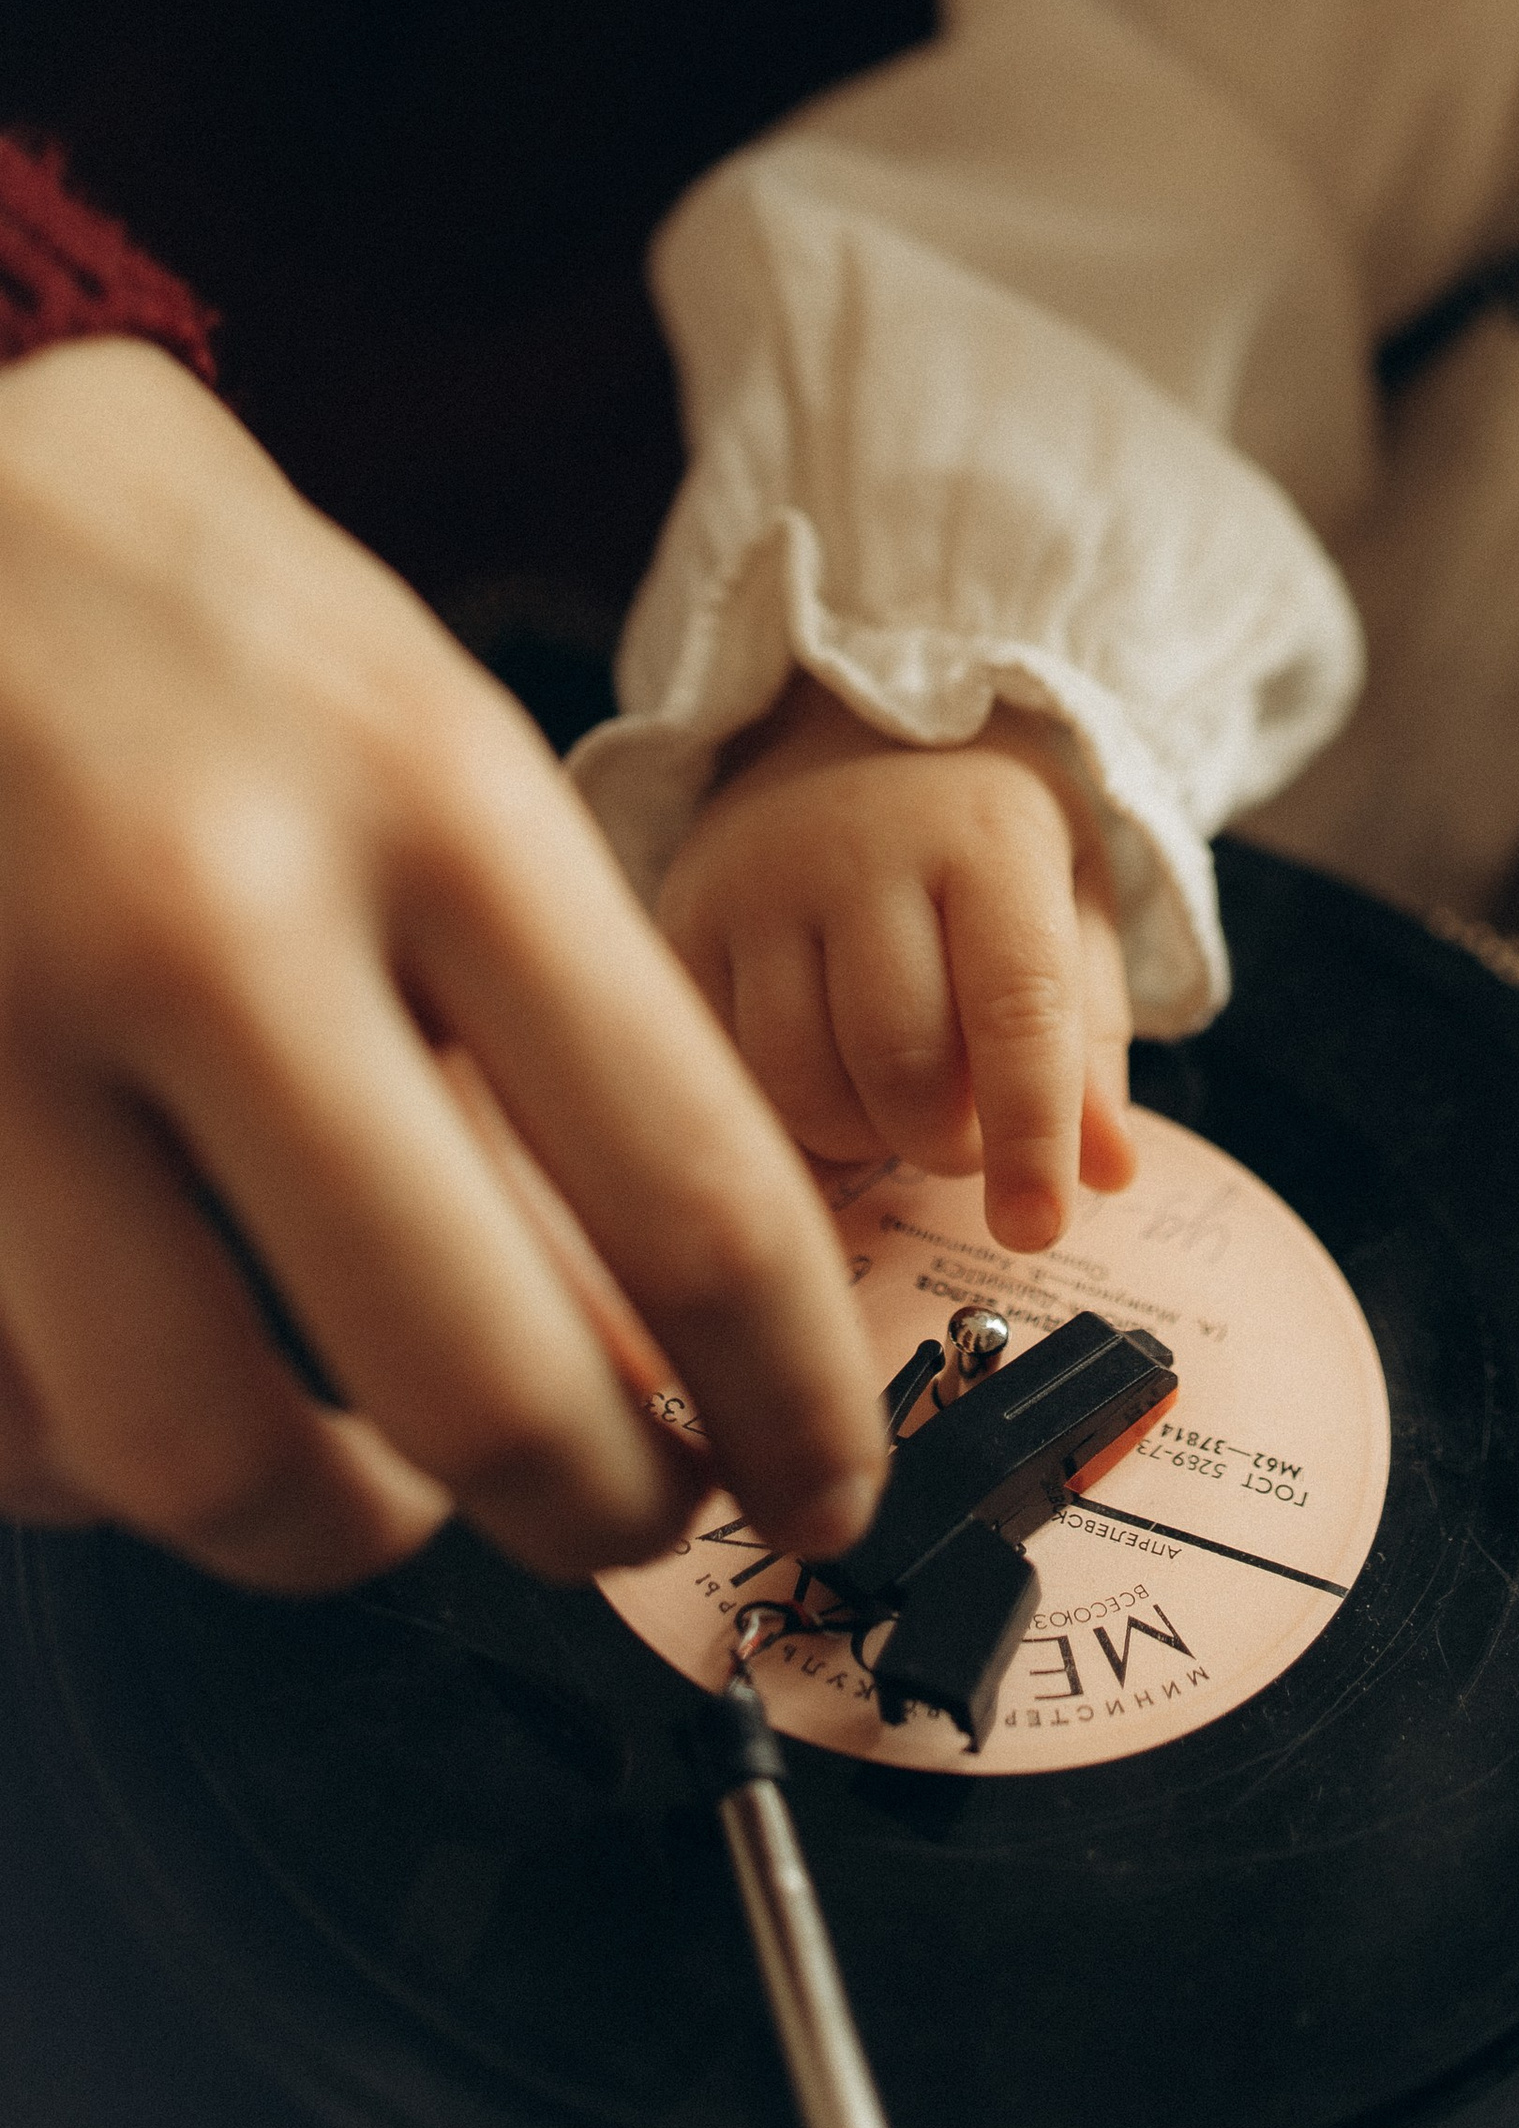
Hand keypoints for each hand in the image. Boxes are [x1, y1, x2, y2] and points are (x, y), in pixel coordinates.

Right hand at [0, 342, 883, 1592]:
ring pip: (212, 1454)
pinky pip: (16, 1416)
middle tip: (631, 1522)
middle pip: (477, 1378)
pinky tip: (156, 1403)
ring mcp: (2, 1025)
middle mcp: (219, 921)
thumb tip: (652, 1306)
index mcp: (427, 792)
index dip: (792, 1395)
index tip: (826, 1479)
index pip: (689, 1188)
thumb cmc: (177, 598)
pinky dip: (103, 1467)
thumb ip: (528, 980)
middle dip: (597, 1511)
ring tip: (380, 1493)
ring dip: (333, 1529)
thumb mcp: (407, 718)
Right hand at [657, 680, 1137, 1251]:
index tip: (1038, 1229)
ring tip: (899, 1097)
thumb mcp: (1069, 897)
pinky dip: (785, 1119)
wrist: (847, 718)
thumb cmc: (981, 830)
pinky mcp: (684, 917)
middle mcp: (861, 846)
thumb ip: (1089, 1032)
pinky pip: (726, 1071)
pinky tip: (827, 1086)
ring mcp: (758, 881)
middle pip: (900, 1061)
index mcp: (987, 834)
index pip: (1017, 1006)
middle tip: (969, 1127)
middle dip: (947, 1139)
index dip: (1031, 1135)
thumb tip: (1107, 1173)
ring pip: (802, 1083)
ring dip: (864, 1135)